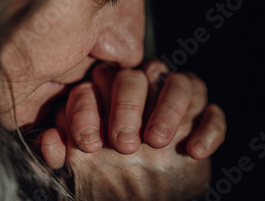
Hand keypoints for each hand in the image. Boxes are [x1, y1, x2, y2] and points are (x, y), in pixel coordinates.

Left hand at [37, 61, 225, 198]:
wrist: (146, 200)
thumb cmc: (111, 181)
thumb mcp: (82, 171)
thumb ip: (63, 154)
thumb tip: (50, 140)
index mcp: (113, 93)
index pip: (99, 80)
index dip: (91, 108)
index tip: (90, 144)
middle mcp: (147, 88)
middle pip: (138, 76)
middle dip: (128, 106)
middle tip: (124, 144)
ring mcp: (180, 101)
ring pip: (182, 83)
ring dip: (170, 109)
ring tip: (158, 142)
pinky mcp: (206, 118)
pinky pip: (214, 113)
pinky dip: (208, 129)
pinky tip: (196, 152)